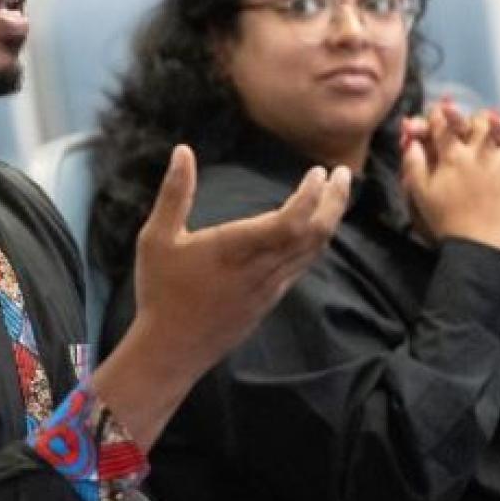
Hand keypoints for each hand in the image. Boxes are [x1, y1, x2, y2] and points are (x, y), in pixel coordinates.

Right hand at [130, 145, 350, 376]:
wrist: (171, 350)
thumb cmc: (160, 292)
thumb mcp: (157, 238)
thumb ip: (175, 193)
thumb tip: (183, 150)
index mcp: (237, 249)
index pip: (291, 220)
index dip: (311, 195)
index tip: (318, 171)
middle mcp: (261, 268)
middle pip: (315, 234)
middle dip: (334, 202)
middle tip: (342, 174)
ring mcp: (270, 287)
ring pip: (313, 251)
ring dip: (329, 220)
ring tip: (335, 195)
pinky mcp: (269, 300)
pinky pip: (301, 266)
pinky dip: (315, 242)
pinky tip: (312, 230)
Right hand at [400, 102, 499, 253]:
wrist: (477, 249)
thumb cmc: (446, 222)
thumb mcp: (420, 193)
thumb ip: (413, 163)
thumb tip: (411, 140)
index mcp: (454, 156)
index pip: (445, 122)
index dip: (441, 114)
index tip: (442, 114)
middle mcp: (483, 155)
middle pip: (484, 121)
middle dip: (479, 120)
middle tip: (478, 127)